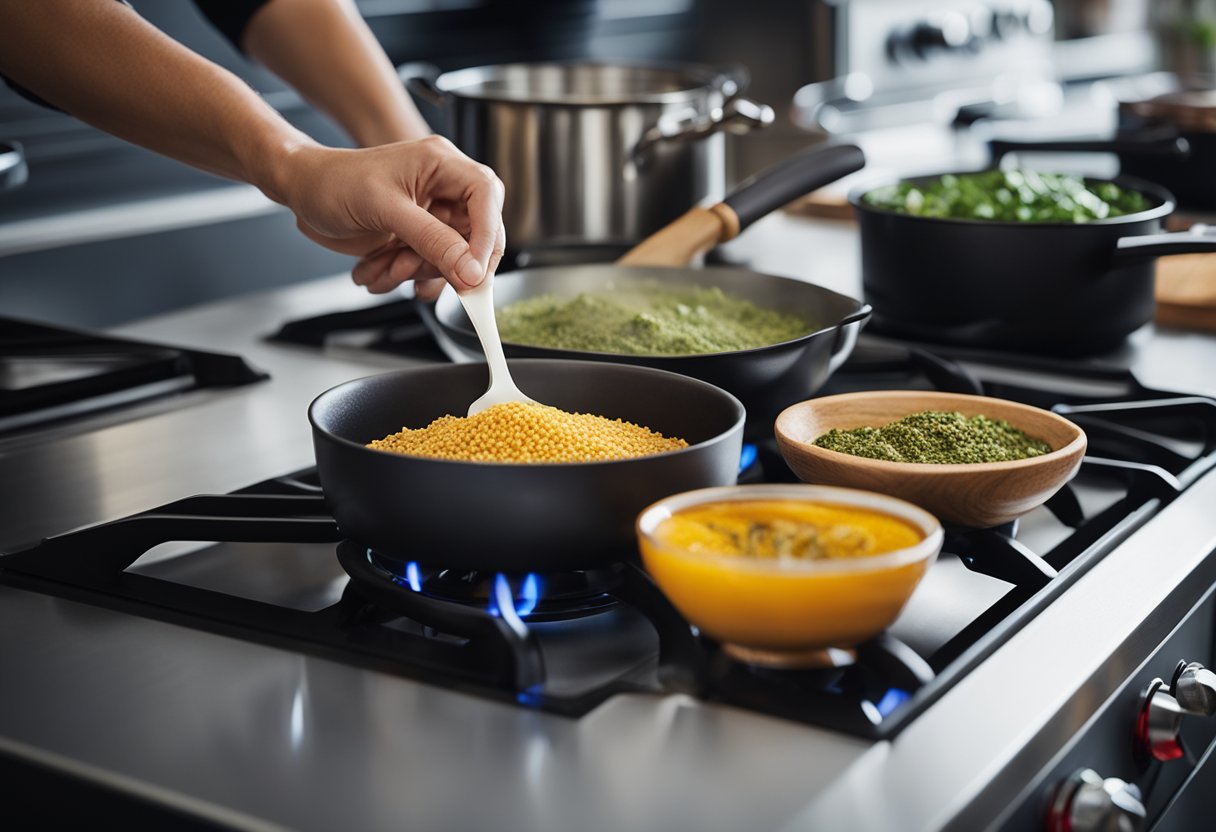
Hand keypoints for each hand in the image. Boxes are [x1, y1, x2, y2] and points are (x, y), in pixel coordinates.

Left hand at [274, 135, 505, 298]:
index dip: (487, 236)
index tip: (474, 272)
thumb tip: (471, 271)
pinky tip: (378, 269)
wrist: (302, 191)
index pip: (487, 198)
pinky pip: (429, 268)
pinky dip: (405, 277)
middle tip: (420, 275)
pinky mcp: (418, 237)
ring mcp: (432, 215)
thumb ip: (432, 240)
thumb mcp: (385, 210)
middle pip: (476, 235)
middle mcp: (444, 188)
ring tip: (384, 267)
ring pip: (452, 259)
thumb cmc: (335, 182)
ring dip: (417, 272)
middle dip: (446, 262)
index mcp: (442, 164)